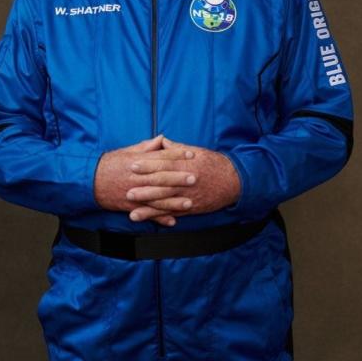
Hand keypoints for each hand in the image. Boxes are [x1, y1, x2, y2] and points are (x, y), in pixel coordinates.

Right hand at [93, 134, 199, 226]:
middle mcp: (137, 177)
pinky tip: (172, 221)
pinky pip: (147, 213)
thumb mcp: (127, 152)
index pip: (161, 156)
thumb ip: (146, 147)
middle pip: (161, 177)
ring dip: (174, 202)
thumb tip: (162, 139)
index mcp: (138, 162)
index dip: (177, 155)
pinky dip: (159, 218)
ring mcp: (134, 192)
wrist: (90, 181)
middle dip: (179, 177)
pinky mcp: (130, 205)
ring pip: (157, 198)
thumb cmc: (109, 165)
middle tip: (195, 177)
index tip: (191, 154)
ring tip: (189, 202)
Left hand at [123, 133, 240, 221]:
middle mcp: (186, 182)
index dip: (147, 165)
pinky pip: (172, 213)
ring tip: (132, 210)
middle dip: (144, 188)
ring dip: (148, 207)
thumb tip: (162, 141)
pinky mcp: (190, 208)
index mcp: (186, 165)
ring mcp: (187, 196)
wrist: (234, 181)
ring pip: (165, 202)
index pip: (164, 164)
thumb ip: (177, 148)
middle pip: (162, 184)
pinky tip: (148, 219)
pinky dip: (159, 217)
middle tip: (127, 190)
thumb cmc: (214, 164)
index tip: (133, 164)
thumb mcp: (197, 152)